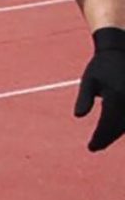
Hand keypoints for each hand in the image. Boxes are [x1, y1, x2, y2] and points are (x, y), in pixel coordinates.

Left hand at [77, 28, 124, 151]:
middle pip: (119, 127)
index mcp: (116, 96)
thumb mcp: (88, 80)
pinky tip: (113, 130)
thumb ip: (84, 99)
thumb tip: (78, 116)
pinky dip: (122, 125)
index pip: (107, 124)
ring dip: (115, 133)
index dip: (100, 138)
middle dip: (107, 138)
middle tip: (94, 147)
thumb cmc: (101, 66)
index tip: (91, 148)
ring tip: (101, 141)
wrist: (120, 51)